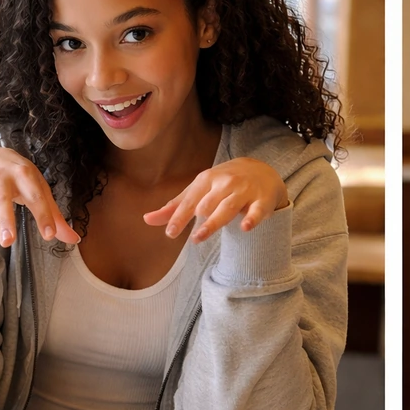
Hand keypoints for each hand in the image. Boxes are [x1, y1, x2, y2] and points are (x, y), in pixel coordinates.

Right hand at [0, 148, 79, 247]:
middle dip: (5, 219)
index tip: (50, 235)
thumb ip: (54, 216)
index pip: (36, 196)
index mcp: (24, 175)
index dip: (43, 215)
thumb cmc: (21, 176)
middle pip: (2, 198)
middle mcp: (0, 177)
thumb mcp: (40, 189)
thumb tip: (74, 240)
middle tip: (8, 241)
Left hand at [143, 157, 288, 241]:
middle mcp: (224, 184)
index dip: (180, 217)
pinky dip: (252, 218)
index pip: (190, 201)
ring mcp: (244, 191)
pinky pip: (257, 211)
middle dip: (201, 221)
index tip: (170, 234)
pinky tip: (245, 227)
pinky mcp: (262, 201)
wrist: (262, 170)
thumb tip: (147, 220)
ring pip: (228, 208)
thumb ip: (175, 206)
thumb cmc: (224, 183)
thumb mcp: (199, 190)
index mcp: (206, 180)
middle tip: (193, 239)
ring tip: (200, 237)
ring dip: (215, 222)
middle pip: (208, 205)